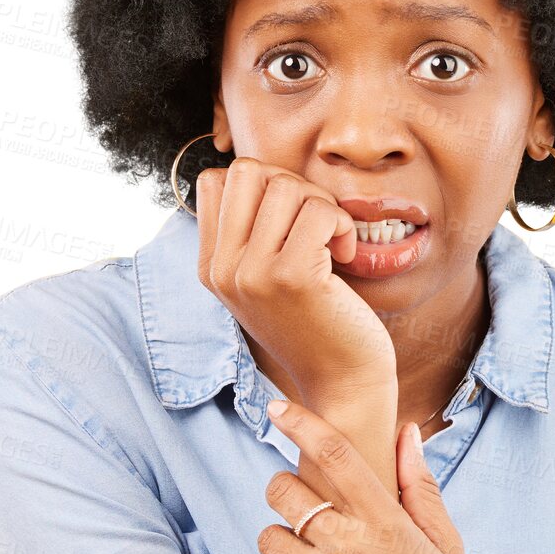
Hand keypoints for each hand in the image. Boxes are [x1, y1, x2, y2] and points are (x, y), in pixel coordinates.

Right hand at [195, 156, 395, 400]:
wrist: (342, 383)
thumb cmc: (314, 322)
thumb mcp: (263, 279)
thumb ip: (249, 232)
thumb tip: (256, 171)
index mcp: (210, 267)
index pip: (213, 180)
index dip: (261, 184)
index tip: (288, 219)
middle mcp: (223, 269)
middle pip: (246, 170)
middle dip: (291, 183)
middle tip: (313, 221)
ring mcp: (253, 274)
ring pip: (285, 184)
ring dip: (322, 204)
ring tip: (331, 241)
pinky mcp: (292, 277)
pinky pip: (320, 211)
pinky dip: (343, 224)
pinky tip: (344, 256)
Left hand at [253, 395, 496, 553]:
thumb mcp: (443, 544)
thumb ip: (419, 485)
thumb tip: (408, 431)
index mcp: (386, 522)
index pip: (334, 455)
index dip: (300, 424)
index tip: (275, 407)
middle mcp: (349, 547)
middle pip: (283, 491)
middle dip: (285, 492)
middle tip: (302, 511)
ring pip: (269, 537)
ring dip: (282, 542)